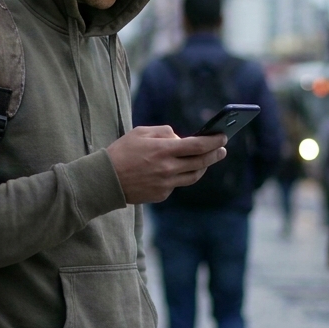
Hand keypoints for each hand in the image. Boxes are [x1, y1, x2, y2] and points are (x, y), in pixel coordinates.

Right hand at [107, 126, 227, 204]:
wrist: (105, 180)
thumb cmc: (122, 152)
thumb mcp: (140, 132)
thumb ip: (164, 132)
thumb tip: (181, 139)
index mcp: (163, 150)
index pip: (197, 145)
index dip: (213, 141)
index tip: (223, 136)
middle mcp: (167, 168)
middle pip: (201, 162)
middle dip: (215, 154)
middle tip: (222, 149)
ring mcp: (166, 184)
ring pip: (193, 176)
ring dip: (202, 167)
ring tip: (205, 160)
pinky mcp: (161, 195)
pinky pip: (177, 184)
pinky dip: (179, 176)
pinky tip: (175, 170)